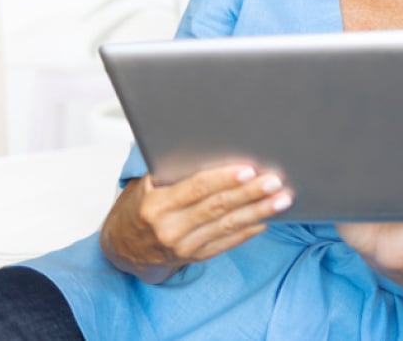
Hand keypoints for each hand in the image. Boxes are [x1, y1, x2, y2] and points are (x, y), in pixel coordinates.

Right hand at [100, 162, 293, 282]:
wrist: (121, 247)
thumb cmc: (137, 205)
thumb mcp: (145, 184)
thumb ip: (172, 169)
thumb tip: (207, 146)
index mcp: (157, 206)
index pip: (197, 189)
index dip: (224, 179)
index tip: (248, 169)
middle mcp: (171, 229)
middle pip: (217, 207)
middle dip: (250, 193)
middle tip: (274, 181)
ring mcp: (184, 247)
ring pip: (227, 226)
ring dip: (258, 212)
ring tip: (281, 199)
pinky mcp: (195, 257)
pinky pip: (226, 242)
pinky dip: (248, 230)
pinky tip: (266, 218)